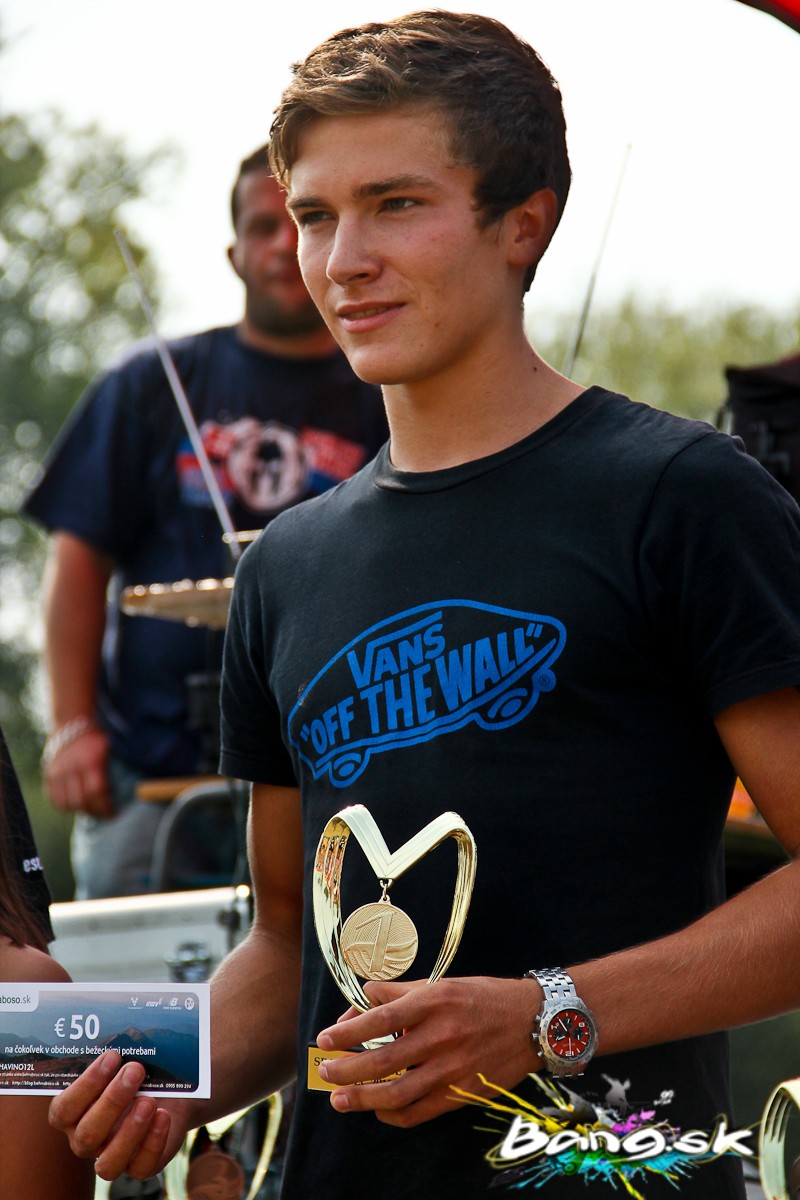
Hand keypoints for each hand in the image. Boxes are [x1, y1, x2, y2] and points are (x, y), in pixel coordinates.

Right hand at [44, 727, 112, 816]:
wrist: (71, 724)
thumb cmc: (96, 739)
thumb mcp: (109, 749)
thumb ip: (112, 769)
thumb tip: (128, 791)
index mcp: (91, 761)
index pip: (97, 792)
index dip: (105, 807)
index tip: (113, 813)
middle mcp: (72, 767)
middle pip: (81, 800)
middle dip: (94, 812)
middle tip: (103, 815)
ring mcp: (58, 771)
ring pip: (66, 802)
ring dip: (79, 811)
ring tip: (90, 811)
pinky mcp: (48, 773)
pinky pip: (54, 798)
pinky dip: (64, 806)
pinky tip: (75, 806)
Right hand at [49, 1051, 190, 1181]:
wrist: (170, 1091)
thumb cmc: (136, 1071)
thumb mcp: (125, 1059)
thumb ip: (117, 1052)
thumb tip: (124, 1030)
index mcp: (72, 1113)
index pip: (63, 1109)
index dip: (86, 1085)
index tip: (112, 1056)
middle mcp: (86, 1138)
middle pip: (87, 1134)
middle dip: (112, 1100)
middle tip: (135, 1070)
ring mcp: (110, 1155)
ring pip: (107, 1164)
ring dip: (129, 1130)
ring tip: (149, 1100)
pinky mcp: (139, 1166)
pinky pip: (140, 1168)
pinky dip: (153, 1142)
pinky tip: (163, 1116)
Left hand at [316, 976, 540, 1127]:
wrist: (533, 1022)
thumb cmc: (482, 998)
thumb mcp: (440, 984)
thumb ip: (397, 993)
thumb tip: (359, 1002)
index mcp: (434, 1001)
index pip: (379, 1020)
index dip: (347, 1032)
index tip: (325, 1039)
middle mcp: (442, 1036)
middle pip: (382, 1061)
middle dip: (347, 1070)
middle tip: (326, 1073)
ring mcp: (453, 1069)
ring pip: (397, 1093)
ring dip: (362, 1099)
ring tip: (340, 1099)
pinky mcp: (462, 1094)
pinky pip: (420, 1112)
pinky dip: (393, 1115)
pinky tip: (378, 1110)